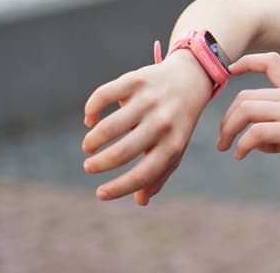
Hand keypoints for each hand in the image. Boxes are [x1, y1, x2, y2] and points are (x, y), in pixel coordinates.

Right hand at [82, 50, 212, 204]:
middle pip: (122, 152)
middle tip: (90, 167)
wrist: (190, 77)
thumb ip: (160, 174)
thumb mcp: (175, 147)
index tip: (100, 194)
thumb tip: (140, 201)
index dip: (119, 188)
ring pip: (109, 127)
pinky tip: (90, 119)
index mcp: (173, 143)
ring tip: (89, 147)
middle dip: (99, 165)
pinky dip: (91, 110)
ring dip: (92, 141)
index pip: (144, 174)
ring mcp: (149, 100)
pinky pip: (103, 96)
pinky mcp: (136, 79)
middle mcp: (162, 122)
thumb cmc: (177, 121)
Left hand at [217, 52, 279, 187]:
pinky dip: (242, 145)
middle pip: (245, 95)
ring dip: (228, 130)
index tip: (230, 71)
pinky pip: (255, 133)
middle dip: (227, 118)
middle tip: (222, 139)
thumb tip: (252, 142)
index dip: (247, 61)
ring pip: (246, 109)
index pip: (271, 61)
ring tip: (226, 147)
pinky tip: (241, 155)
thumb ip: (278, 129)